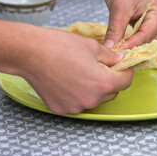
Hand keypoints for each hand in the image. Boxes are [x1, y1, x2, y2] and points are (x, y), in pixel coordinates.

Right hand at [18, 28, 132, 114]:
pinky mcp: (61, 109)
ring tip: (79, 72)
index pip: (125, 81)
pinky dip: (76, 94)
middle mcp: (91, 99)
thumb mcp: (92, 46)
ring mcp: (75, 107)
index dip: (125, 71)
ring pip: (94, 99)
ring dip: (93, 89)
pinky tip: (67, 81)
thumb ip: (110, 56)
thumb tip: (119, 60)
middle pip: (111, 93)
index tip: (120, 65)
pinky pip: (77, 103)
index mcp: (103, 83)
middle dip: (109, 80)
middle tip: (99, 66)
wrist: (30, 53)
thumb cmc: (59, 46)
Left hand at [102, 0, 156, 49]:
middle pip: (146, 42)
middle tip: (114, 57)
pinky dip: (129, 41)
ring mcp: (156, 23)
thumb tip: (110, 49)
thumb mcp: (118, 9)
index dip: (130, 46)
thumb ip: (115, 31)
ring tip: (115, 52)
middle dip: (131, 48)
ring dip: (130, 47)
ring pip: (143, 42)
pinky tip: (118, 45)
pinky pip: (139, 37)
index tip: (115, 54)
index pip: (145, 37)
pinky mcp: (146, 24)